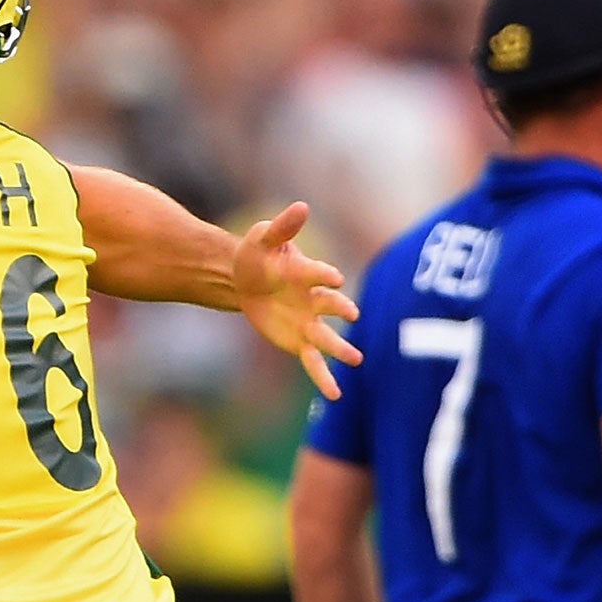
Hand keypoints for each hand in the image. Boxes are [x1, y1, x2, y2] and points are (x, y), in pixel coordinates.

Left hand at [234, 202, 361, 399]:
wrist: (245, 278)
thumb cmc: (258, 254)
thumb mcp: (265, 237)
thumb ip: (283, 227)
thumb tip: (303, 206)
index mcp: (306, 273)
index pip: (317, 274)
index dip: (324, 274)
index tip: (334, 277)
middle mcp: (313, 299)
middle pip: (329, 305)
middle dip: (340, 308)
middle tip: (352, 315)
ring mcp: (308, 323)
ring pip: (327, 338)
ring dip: (341, 348)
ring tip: (356, 360)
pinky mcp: (298, 341)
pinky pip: (313, 361)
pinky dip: (324, 378)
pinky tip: (335, 395)